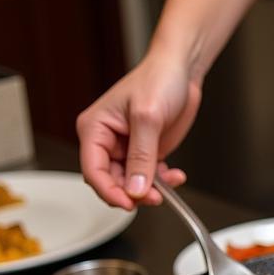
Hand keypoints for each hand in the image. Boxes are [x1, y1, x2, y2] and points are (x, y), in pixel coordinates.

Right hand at [77, 50, 201, 208]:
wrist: (181, 71)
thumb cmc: (158, 80)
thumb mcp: (148, 118)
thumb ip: (141, 156)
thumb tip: (136, 188)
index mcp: (95, 129)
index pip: (93, 170)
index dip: (109, 191)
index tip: (129, 203)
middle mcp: (107, 141)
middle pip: (111, 181)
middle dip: (133, 192)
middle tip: (155, 197)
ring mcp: (127, 148)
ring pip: (131, 183)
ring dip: (150, 190)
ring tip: (168, 185)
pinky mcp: (146, 152)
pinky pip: (149, 177)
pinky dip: (162, 182)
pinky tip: (175, 176)